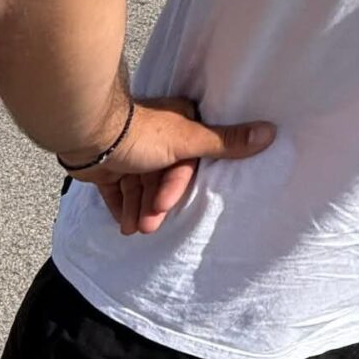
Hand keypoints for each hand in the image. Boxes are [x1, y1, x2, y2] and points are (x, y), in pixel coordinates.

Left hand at [67, 97, 275, 235]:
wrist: (88, 134)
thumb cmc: (141, 135)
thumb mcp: (188, 140)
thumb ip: (226, 142)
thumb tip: (271, 131)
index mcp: (176, 127)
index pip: (184, 165)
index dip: (174, 188)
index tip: (163, 206)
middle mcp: (153, 139)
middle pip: (160, 179)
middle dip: (154, 205)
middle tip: (147, 227)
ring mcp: (127, 152)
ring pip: (138, 187)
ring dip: (137, 210)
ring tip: (131, 230)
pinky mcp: (105, 165)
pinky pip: (116, 190)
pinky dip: (120, 207)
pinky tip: (122, 224)